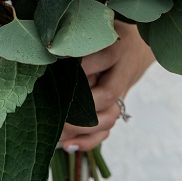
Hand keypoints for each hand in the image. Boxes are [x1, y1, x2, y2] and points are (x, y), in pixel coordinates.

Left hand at [59, 21, 153, 150]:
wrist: (136, 47)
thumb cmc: (102, 39)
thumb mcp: (93, 35)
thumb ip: (76, 47)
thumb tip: (45, 65)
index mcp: (115, 48)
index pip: (101, 60)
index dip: (77, 71)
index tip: (52, 75)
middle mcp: (122, 71)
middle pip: (108, 95)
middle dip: (79, 109)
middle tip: (54, 113)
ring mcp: (122, 93)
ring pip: (110, 117)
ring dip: (83, 129)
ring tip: (57, 132)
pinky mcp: (117, 109)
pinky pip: (108, 132)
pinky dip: (88, 142)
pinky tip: (69, 145)